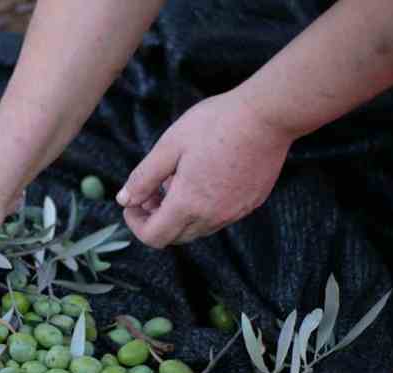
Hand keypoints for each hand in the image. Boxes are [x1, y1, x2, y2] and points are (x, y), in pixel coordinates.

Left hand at [115, 90, 295, 247]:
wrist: (268, 115)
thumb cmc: (216, 124)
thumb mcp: (168, 146)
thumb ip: (143, 178)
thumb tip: (124, 200)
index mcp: (189, 204)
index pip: (153, 237)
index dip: (136, 224)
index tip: (132, 203)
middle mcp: (213, 216)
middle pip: (174, 237)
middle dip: (155, 219)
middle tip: (151, 189)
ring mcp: (235, 212)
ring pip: (197, 229)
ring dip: (179, 214)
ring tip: (176, 179)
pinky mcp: (251, 203)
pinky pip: (218, 218)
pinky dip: (202, 209)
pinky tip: (202, 178)